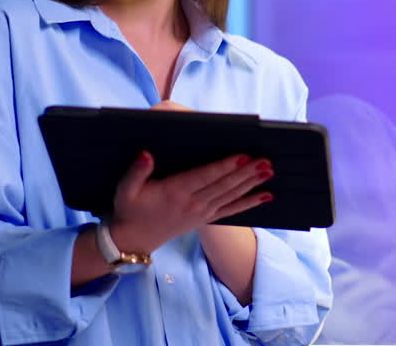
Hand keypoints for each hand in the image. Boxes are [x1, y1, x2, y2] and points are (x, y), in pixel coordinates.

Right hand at [106, 100, 273, 253]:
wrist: (133, 240)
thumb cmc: (129, 210)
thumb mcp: (126, 190)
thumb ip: (136, 171)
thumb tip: (146, 154)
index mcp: (176, 192)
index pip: (205, 177)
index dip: (225, 166)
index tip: (243, 155)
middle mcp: (193, 203)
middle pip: (224, 186)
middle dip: (246, 173)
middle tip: (266, 162)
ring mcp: (202, 213)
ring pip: (231, 196)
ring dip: (252, 184)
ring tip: (269, 172)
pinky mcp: (206, 219)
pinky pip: (232, 211)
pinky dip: (249, 203)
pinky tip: (266, 196)